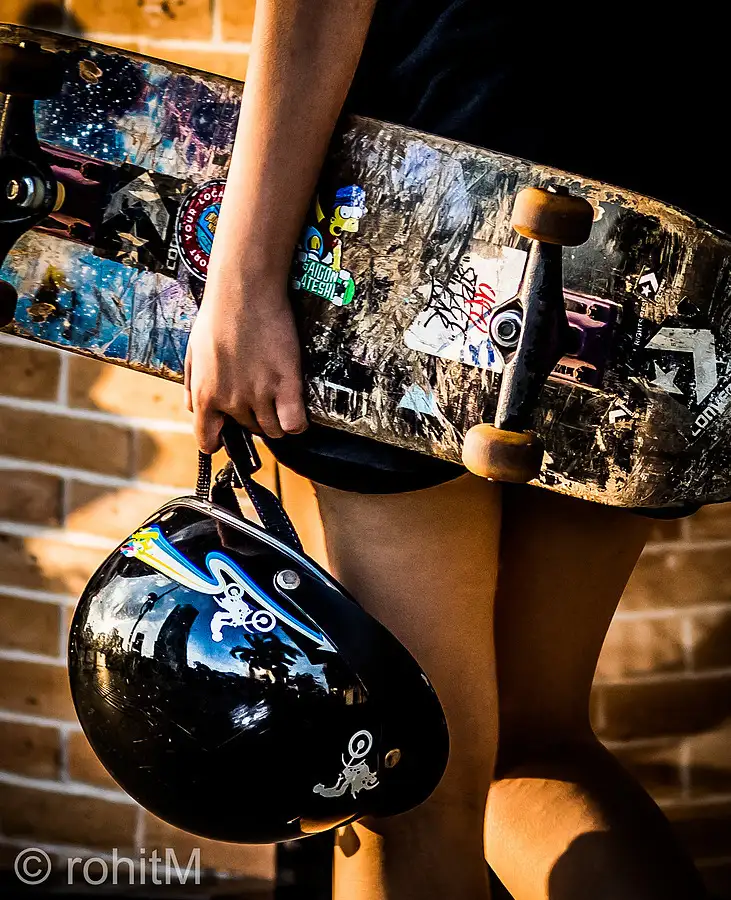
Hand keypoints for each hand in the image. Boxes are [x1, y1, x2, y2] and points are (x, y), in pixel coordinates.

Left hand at [185, 273, 307, 452]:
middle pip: (248, 430)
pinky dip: (296, 422)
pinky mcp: (287, 386)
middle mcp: (232, 402)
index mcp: (206, 396)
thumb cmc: (217, 317)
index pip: (208, 441)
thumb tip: (193, 409)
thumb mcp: (193, 353)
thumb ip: (193, 386)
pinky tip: (294, 408)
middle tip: (258, 395)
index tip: (228, 433)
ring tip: (277, 399)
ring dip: (276, 420)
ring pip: (273, 431)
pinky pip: (295, 424)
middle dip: (253, 418)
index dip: (220, 439)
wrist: (244, 292)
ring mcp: (261, 396)